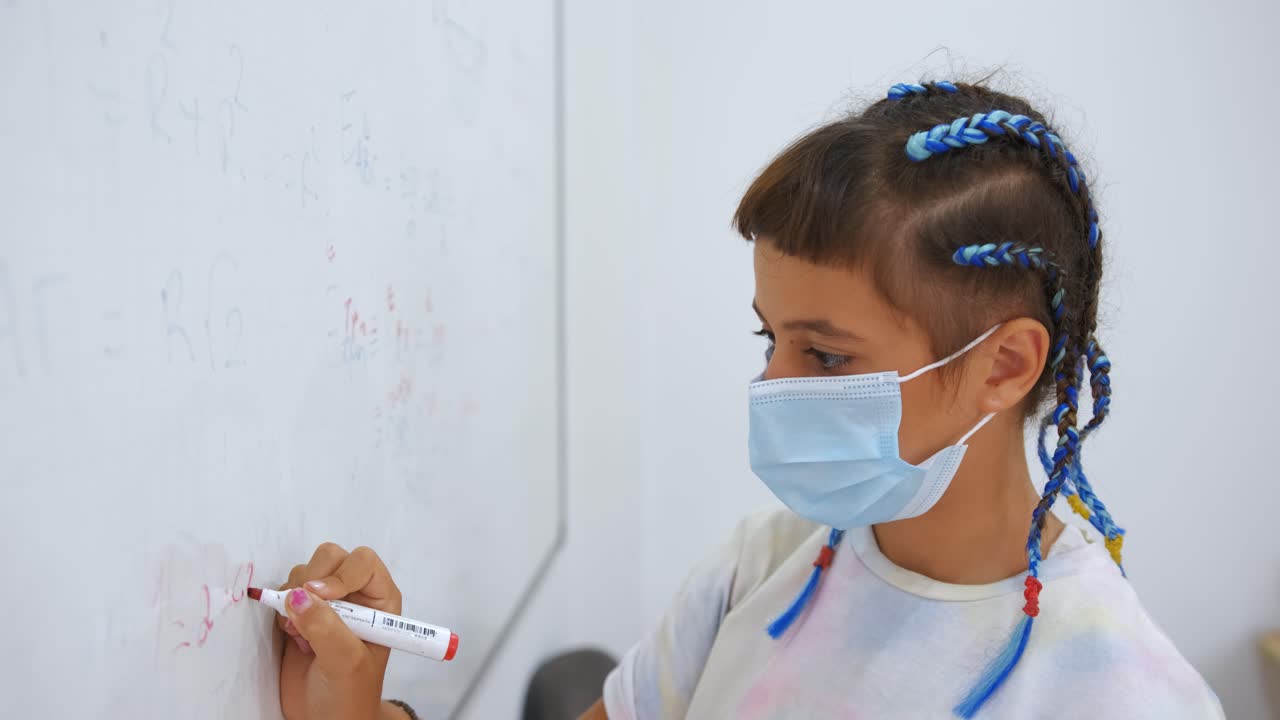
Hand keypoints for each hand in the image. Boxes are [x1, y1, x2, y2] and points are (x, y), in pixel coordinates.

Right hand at [277, 543, 402, 719]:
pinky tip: (294, 637)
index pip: (363, 561)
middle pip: (330, 558)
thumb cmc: (350, 694)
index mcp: (380, 599)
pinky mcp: (302, 613)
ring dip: (295, 599)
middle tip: (304, 617)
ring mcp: (328, 602)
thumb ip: (325, 627)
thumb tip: (297, 596)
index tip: (319, 596)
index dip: (340, 574)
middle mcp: (356, 594)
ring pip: (304, 573)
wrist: (326, 719)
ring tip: (303, 635)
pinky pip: (286, 591)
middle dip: (311, 582)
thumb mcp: (345, 661)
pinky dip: (283, 610)